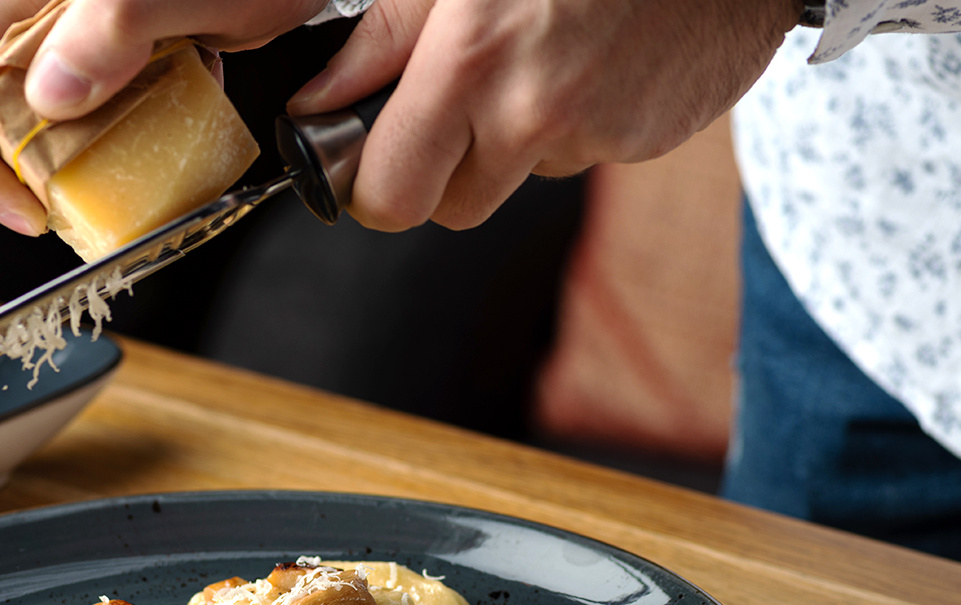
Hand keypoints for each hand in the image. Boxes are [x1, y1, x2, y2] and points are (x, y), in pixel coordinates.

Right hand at [0, 0, 327, 236]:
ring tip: (129, 170)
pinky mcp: (121, 37)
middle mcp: (42, 6)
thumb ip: (111, 28)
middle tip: (81, 208)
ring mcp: (79, 23)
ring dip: (78, 154)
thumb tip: (51, 95)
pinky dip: (122, 127)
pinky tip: (166, 119)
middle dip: (24, 167)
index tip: (24, 215)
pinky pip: (98, 96)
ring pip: (43, 110)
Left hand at [286, 0, 800, 230]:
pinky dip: (572, 120)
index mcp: (471, 64)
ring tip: (538, 52)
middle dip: (436, 172)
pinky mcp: (643, 141)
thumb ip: (382, 38)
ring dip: (509, 138)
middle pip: (448, 210)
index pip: (390, 197)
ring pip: (514, 178)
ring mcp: (594, 135)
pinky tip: (589, 57)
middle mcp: (532, 115)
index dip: (371, 186)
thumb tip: (318, 104)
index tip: (370, 156)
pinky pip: (578, 154)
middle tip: (449, 102)